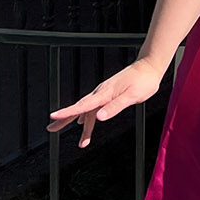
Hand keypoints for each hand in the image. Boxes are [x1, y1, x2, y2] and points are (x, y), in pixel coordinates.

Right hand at [47, 55, 164, 147]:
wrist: (149, 66)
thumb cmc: (143, 81)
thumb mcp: (132, 96)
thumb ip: (115, 107)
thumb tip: (99, 118)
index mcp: (104, 94)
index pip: (82, 106)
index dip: (67, 113)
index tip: (53, 117)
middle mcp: (101, 93)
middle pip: (78, 108)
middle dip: (63, 119)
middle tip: (50, 128)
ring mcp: (103, 92)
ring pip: (85, 110)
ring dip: (75, 121)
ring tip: (68, 133)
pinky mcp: (108, 93)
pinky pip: (92, 106)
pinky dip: (85, 115)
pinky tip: (83, 121)